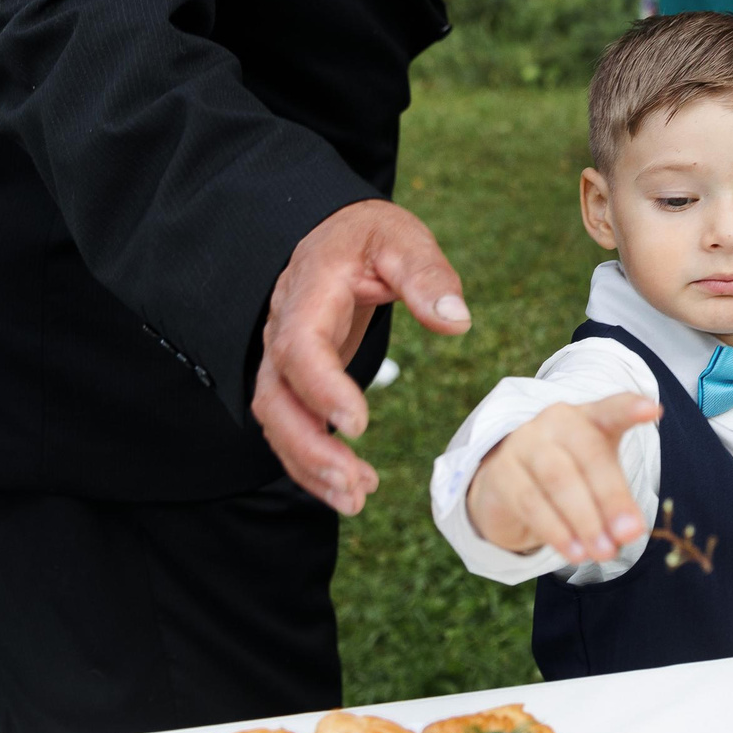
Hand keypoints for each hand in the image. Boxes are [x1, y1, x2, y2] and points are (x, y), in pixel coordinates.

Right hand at [253, 199, 471, 514]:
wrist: (333, 233)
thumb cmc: (369, 237)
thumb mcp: (402, 239)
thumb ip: (426, 275)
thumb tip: (456, 319)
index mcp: (308, 293)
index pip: (299, 346)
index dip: (322, 388)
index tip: (359, 423)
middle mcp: (282, 330)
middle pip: (275, 398)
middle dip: (308, 447)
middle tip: (353, 485)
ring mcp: (282, 358)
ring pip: (278, 420)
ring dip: (310, 466)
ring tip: (356, 498)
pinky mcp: (294, 380)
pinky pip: (291, 426)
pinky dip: (313, 462)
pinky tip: (353, 486)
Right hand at [464, 395, 662, 563]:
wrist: (506, 487)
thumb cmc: (567, 476)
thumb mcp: (598, 479)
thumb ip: (617, 500)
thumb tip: (628, 532)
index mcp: (588, 417)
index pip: (611, 409)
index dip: (629, 409)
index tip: (651, 411)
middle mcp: (556, 421)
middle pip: (589, 454)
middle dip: (612, 497)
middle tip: (629, 534)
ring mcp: (525, 442)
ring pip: (559, 478)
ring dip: (584, 520)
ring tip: (603, 552)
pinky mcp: (501, 471)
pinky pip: (530, 501)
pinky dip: (555, 530)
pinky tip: (573, 551)